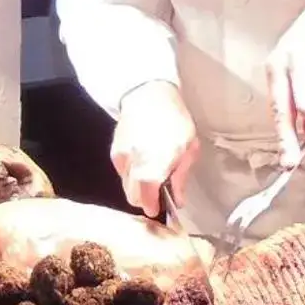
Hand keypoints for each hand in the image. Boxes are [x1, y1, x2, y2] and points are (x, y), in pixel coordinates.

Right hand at [112, 81, 199, 217]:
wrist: (149, 95)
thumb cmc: (175, 120)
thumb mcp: (189, 148)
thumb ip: (181, 177)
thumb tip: (178, 200)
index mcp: (155, 165)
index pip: (146, 199)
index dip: (152, 207)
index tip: (159, 209)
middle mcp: (134, 165)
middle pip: (132, 197)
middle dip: (144, 198)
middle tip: (158, 191)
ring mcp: (122, 158)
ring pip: (126, 185)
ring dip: (137, 185)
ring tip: (152, 171)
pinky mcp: (114, 152)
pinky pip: (122, 172)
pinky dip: (131, 172)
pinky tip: (143, 160)